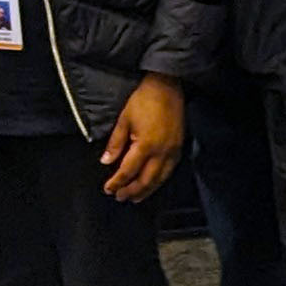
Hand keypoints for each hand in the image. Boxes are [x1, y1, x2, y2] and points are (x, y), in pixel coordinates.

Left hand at [99, 74, 185, 200]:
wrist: (167, 87)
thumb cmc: (143, 101)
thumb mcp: (124, 120)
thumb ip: (115, 143)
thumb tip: (106, 161)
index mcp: (145, 145)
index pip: (128, 171)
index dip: (117, 182)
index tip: (108, 189)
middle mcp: (161, 152)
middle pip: (146, 180)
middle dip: (132, 191)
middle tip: (120, 198)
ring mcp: (172, 152)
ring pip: (159, 179)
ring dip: (146, 190)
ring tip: (135, 198)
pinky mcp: (179, 148)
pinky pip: (169, 171)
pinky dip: (159, 181)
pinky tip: (152, 184)